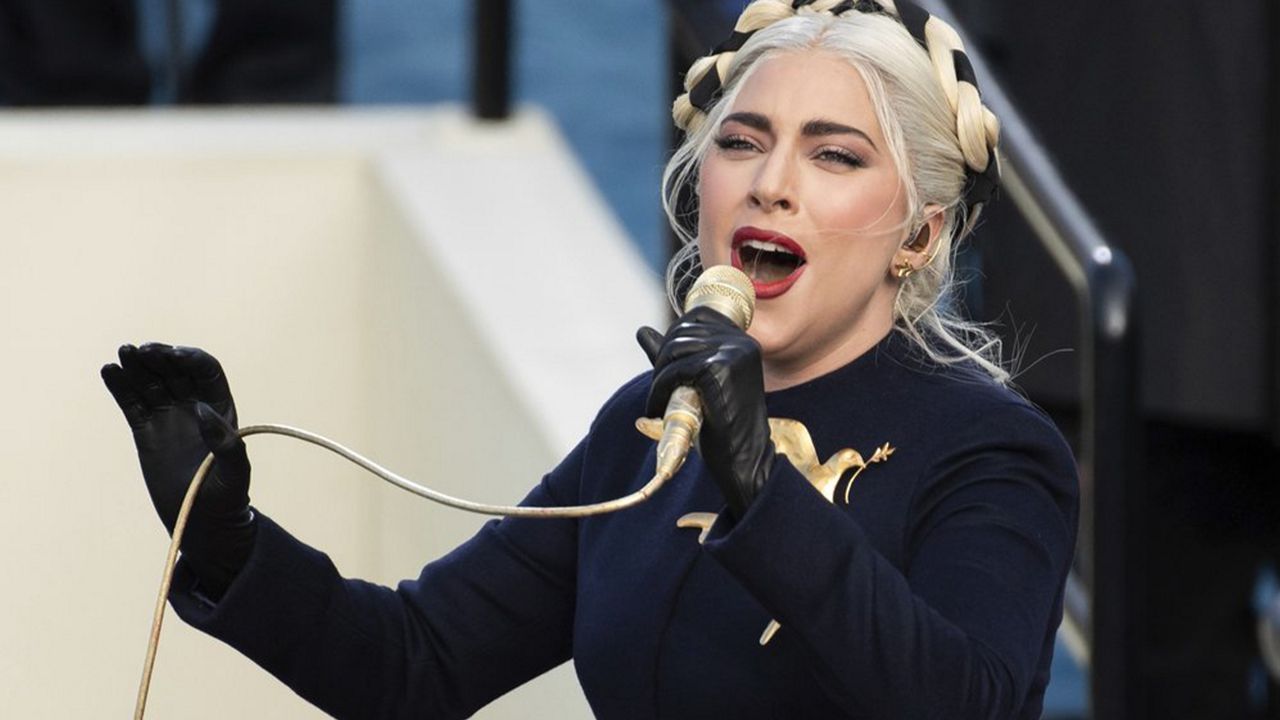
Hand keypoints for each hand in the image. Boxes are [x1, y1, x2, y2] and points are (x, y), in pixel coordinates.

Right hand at [101, 343, 254, 597]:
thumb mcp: (235, 472)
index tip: (175, 355)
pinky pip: (132, 403)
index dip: (191, 359)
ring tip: (123, 353)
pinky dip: (120, 386)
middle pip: (175, 371)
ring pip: (151, 383)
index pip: (206, 371)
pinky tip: (110, 371)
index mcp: (220, 408)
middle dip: (160, 357)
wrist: (202, 522)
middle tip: (143, 350)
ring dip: (137, 366)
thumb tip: (202, 410)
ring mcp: (168, 417)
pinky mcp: (146, 431)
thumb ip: (225, 443)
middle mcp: (193, 406)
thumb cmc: (226, 497)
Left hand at [637, 307, 774, 518]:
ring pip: (675, 348)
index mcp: (742, 341)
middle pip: (682, 331)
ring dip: (659, 376)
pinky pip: (675, 370)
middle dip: (662, 359)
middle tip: (659, 391)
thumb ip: (673, 356)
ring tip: (658, 402)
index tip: (667, 369)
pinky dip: (659, 390)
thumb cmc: (721, 424)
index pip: (696, 315)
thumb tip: (642, 331)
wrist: (744, 459)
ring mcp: (733, 353)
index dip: (673, 338)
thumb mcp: (697, 383)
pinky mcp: (719, 369)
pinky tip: (658, 409)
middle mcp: (741, 341)